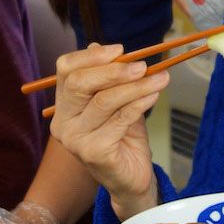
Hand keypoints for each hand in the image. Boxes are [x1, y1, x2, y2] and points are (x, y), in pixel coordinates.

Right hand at [49, 43, 168, 219]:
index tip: (120, 49)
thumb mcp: (118, 101)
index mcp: (64, 105)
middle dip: (114, 70)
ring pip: (104, 100)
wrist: (131, 177)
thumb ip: (110, 78)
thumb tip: (103, 46)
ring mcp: (76, 140)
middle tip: (143, 66)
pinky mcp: (94, 153)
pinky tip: (155, 95)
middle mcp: (62, 123)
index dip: (91, 56)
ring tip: (161, 78)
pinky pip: (120, 119)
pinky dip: (140, 103)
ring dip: (136, 86)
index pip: (65, 70)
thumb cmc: (123, 135)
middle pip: (80, 83)